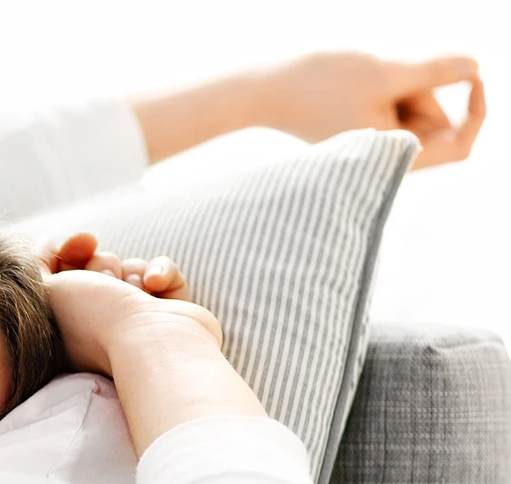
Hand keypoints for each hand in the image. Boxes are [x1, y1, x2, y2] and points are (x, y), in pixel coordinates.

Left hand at [38, 234, 219, 376]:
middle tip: (105, 284)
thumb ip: (34, 265)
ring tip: (132, 293)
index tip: (79, 244)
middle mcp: (102, 323)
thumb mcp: (43, 289)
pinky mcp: (169, 312)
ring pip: (130, 266)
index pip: (65, 273)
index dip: (70, 252)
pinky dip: (161, 272)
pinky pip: (163, 271)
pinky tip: (155, 286)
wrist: (150, 344)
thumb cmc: (93, 320)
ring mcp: (137, 319)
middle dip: (101, 266)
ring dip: (130, 272)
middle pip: (98, 266)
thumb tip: (45, 244)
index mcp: (69, 325)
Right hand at [261, 51, 485, 168]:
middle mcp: (384, 157)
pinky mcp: (360, 131)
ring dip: (401, 85)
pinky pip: (394, 106)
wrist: (263, 89)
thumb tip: (476, 68)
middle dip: (422, 90)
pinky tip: (356, 82)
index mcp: (393, 155)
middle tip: (385, 73)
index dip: (477, 110)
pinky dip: (387, 87)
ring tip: (362, 78)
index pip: (462, 144)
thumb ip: (437, 72)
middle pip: (436, 121)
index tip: (470, 75)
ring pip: (415, 110)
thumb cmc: (317, 83)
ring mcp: (372, 144)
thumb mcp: (385, 71)